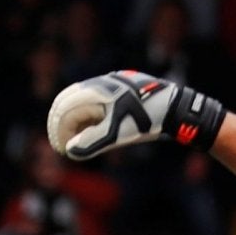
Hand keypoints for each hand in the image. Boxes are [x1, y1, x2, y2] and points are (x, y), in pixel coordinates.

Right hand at [46, 71, 224, 161]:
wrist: (176, 107)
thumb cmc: (147, 119)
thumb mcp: (118, 134)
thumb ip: (92, 142)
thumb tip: (70, 150)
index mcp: (95, 91)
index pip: (64, 110)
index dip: (59, 131)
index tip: (63, 149)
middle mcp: (99, 84)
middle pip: (68, 102)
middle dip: (62, 124)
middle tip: (64, 144)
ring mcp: (109, 85)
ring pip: (81, 101)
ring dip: (75, 120)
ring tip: (79, 140)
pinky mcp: (119, 89)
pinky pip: (95, 100)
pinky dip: (89, 115)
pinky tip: (94, 130)